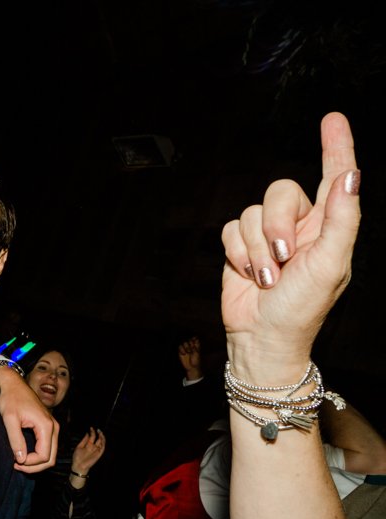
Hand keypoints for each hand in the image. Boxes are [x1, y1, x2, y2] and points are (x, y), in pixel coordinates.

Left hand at [0, 365, 58, 472]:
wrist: (14, 385)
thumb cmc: (11, 398)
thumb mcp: (9, 419)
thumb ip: (16, 439)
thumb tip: (21, 459)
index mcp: (46, 426)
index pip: (44, 455)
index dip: (30, 463)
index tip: (15, 461)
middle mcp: (54, 427)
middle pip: (51, 458)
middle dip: (34, 466)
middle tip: (17, 465)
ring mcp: (53, 427)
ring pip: (50, 454)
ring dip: (36, 462)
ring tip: (19, 461)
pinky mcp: (48, 427)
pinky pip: (48, 447)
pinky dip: (38, 455)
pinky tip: (24, 454)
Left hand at [70, 427, 105, 475]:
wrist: (78, 465)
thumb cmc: (77, 457)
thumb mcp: (79, 447)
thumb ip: (84, 440)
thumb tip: (87, 433)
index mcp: (88, 445)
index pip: (92, 437)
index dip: (92, 432)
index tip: (91, 428)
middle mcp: (93, 447)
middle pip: (98, 439)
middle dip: (99, 434)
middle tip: (98, 429)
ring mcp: (96, 450)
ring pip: (102, 443)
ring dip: (102, 437)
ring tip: (100, 432)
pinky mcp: (98, 454)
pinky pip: (102, 448)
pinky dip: (103, 443)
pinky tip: (101, 438)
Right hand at [177, 336, 201, 380]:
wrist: (192, 367)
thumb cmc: (196, 360)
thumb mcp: (197, 353)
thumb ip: (194, 346)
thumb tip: (194, 340)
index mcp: (196, 346)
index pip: (194, 339)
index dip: (194, 338)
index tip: (194, 340)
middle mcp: (190, 346)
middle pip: (189, 339)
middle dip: (190, 343)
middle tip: (192, 348)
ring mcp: (185, 348)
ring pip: (184, 342)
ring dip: (186, 346)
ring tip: (188, 352)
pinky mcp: (181, 351)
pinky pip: (180, 347)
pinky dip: (182, 349)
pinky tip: (184, 353)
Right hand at [221, 112, 359, 382]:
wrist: (262, 336)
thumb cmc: (302, 309)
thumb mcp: (330, 264)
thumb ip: (341, 219)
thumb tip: (351, 177)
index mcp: (330, 225)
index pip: (335, 176)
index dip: (335, 146)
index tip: (332, 119)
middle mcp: (300, 225)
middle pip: (280, 192)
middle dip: (276, 224)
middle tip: (283, 257)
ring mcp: (268, 235)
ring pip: (251, 212)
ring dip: (256, 249)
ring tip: (268, 276)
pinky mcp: (240, 246)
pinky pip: (230, 229)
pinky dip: (237, 253)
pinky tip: (248, 274)